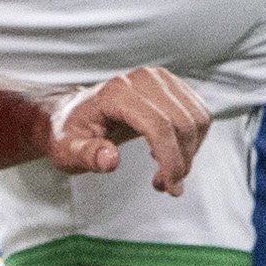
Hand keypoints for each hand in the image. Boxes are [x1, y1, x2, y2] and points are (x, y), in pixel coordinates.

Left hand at [52, 66, 207, 193]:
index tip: (168, 186)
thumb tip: (110, 159)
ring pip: (197, 119)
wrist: (74, 113)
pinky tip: (169, 153)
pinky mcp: (172, 85)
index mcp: (117, 93)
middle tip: (167, 186)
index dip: (170, 160)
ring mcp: (161, 79)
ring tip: (166, 172)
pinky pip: (198, 115)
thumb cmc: (70, 132)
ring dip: (190, 152)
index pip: (159, 126)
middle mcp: (143, 79)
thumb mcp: (67, 150)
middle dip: (182, 161)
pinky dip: (192, 141)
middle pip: (183, 123)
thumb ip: (87, 155)